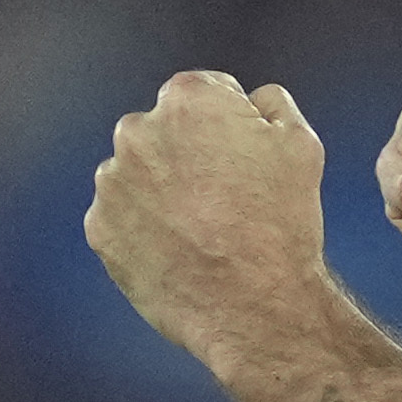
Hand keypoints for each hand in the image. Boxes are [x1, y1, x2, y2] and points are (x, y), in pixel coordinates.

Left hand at [84, 69, 343, 375]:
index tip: (248, 164)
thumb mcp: (302, 144)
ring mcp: (112, 182)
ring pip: (141, 176)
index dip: (234, 128)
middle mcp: (137, 130)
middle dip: (190, 155)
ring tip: (205, 230)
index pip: (207, 95)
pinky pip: (124, 219)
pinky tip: (182, 251)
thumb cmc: (282, 223)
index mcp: (186, 99)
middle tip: (227, 200)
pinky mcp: (99, 228)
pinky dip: (147, 230)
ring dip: (164, 192)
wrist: (255, 306)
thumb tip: (253, 100)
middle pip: (166, 132)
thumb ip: (272, 104)